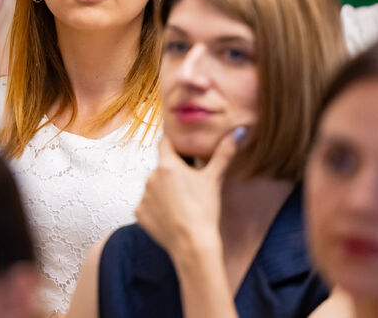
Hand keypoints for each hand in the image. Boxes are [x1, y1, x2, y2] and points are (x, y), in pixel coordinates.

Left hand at [134, 127, 242, 258]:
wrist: (193, 245)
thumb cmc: (205, 211)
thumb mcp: (214, 179)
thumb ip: (224, 153)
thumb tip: (238, 131)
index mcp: (167, 165)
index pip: (165, 143)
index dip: (174, 144)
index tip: (182, 149)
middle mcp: (150, 177)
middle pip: (162, 167)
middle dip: (173, 173)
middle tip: (190, 185)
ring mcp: (143, 197)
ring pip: (155, 187)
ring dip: (165, 190)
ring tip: (183, 204)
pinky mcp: (139, 214)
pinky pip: (148, 206)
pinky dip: (157, 208)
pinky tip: (172, 216)